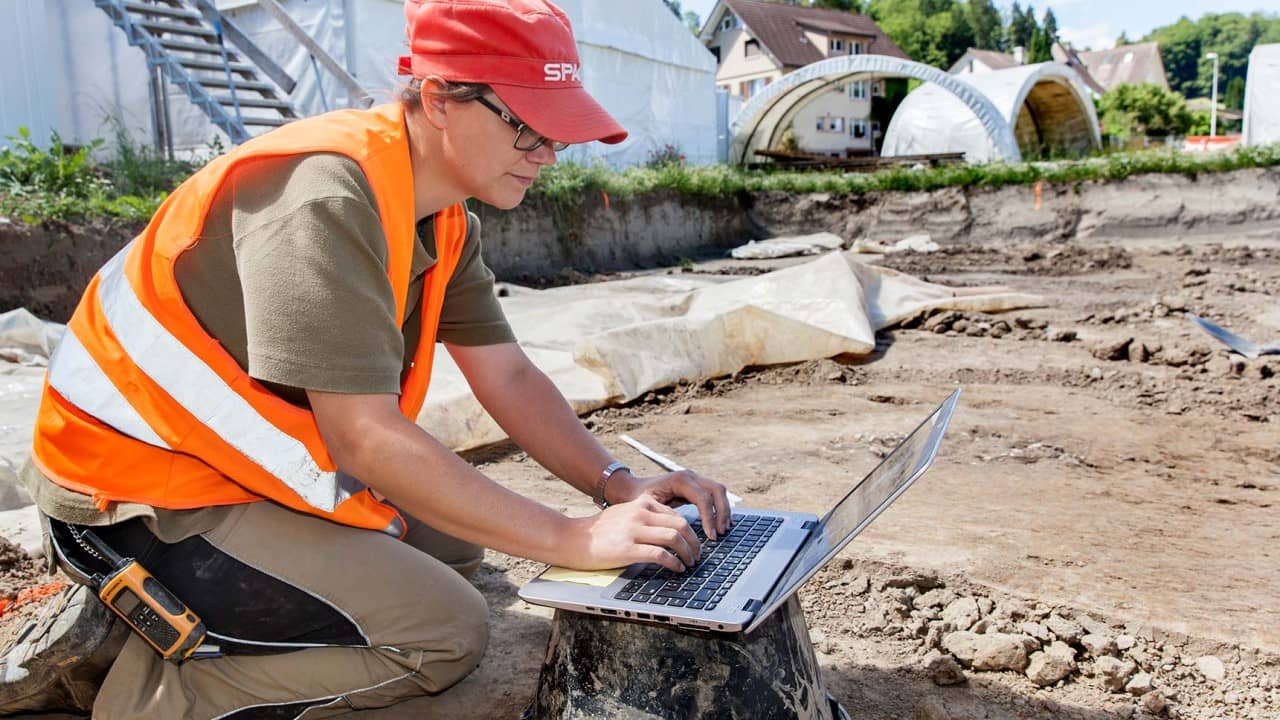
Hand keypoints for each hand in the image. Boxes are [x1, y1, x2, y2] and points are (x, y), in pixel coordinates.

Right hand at [562, 497, 701, 571]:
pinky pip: (660, 555)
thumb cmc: (600, 531)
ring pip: (674, 538)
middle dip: (694, 542)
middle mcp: (640, 514)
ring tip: (689, 563)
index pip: (677, 515)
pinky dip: (674, 563)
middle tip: (697, 555)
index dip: (691, 531)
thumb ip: (646, 517)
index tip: (694, 543)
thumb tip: (670, 529)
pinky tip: (676, 569)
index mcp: (642, 503)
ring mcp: (634, 530)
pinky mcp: (627, 549)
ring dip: (687, 553)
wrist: (573, 538)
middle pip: (681, 525)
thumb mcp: (625, 514)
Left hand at [608, 469, 731, 540]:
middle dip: (721, 512)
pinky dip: (719, 507)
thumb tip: (679, 531)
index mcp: (680, 479)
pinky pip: (713, 494)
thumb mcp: (647, 506)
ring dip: (723, 510)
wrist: (629, 488)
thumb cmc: (636, 498)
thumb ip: (663, 515)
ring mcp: (694, 479)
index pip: (703, 497)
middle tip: (720, 533)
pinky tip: (720, 523)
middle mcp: (690, 476)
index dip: (710, 517)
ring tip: (723, 530)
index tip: (710, 536)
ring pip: (718, 491)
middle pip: (716, 490)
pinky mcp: (694, 486)